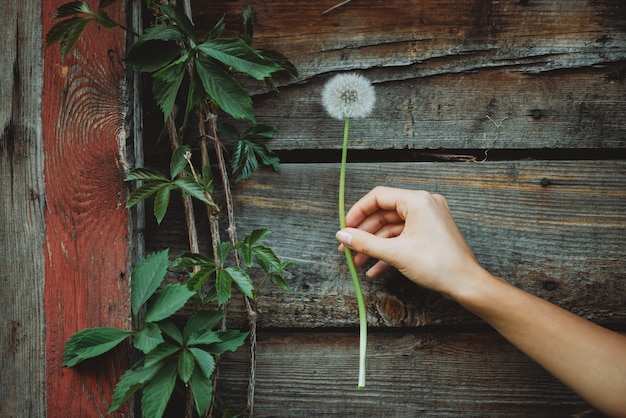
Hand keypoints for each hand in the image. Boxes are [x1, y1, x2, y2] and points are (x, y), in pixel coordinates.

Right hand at [335, 186, 484, 299]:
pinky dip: (388, 251)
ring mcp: (427, 220)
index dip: (358, 212)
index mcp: (417, 200)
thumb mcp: (395, 253)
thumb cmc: (439, 265)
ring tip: (358, 262)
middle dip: (364, 234)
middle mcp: (423, 205)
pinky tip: (375, 269)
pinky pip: (402, 238)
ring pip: (391, 229)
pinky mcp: (429, 235)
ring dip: (374, 246)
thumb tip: (343, 236)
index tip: (345, 228)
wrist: (466, 284)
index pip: (378, 197)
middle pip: (383, 214)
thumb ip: (365, 242)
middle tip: (347, 248)